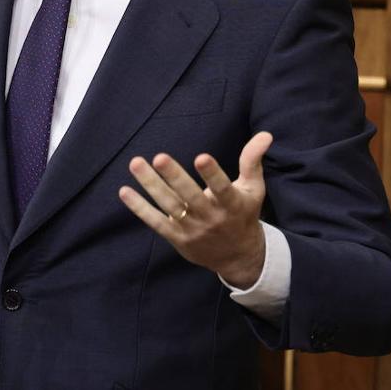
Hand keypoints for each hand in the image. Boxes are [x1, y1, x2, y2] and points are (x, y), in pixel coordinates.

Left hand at [119, 131, 272, 288]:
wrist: (238, 257)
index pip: (222, 188)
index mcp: (231, 204)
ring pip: (169, 206)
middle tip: (159, 157)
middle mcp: (211, 217)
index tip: (201, 157)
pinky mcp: (177, 238)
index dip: (212, 174)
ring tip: (136, 163)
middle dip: (174, 177)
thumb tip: (265, 134)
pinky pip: (155, 222)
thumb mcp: (253, 188)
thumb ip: (253, 160)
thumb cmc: (244, 214)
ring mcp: (192, 229)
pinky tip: (125, 191)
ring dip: (150, 185)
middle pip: (190, 196)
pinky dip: (139, 208)